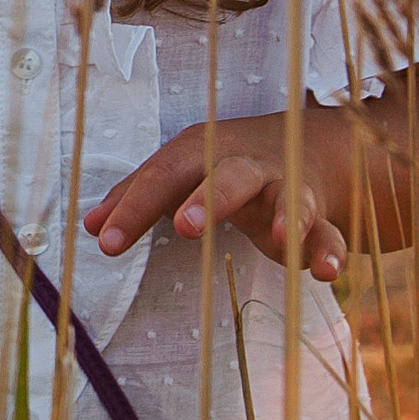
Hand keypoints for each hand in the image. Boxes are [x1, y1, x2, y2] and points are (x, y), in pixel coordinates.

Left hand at [84, 114, 347, 282]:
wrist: (307, 147)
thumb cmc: (224, 165)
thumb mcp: (181, 172)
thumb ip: (137, 196)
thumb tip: (88, 226)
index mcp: (203, 152)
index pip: (162, 176)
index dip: (133, 208)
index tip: (105, 243)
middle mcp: (246, 165)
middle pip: (227, 176)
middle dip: (207, 198)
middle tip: (183, 226)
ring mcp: (287, 190)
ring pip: (290, 200)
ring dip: (287, 217)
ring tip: (281, 238)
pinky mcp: (318, 219)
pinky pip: (329, 234)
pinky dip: (330, 252)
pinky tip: (326, 272)